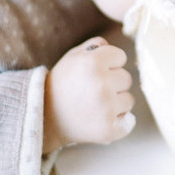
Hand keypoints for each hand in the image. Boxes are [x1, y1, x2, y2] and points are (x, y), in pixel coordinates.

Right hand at [43, 36, 134, 152]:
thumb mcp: (73, 56)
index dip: (109, 63)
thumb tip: (111, 46)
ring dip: (116, 102)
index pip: (121, 56)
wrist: (45, 117)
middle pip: (126, 78)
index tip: (95, 72)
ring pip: (128, 100)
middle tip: (92, 90)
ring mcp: (106, 108)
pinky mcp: (108, 129)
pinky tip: (103, 119)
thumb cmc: (62, 83)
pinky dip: (120, 122)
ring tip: (95, 105)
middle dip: (113, 83)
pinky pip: (129, 122)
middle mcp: (101, 84)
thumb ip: (95, 45)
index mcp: (93, 62)